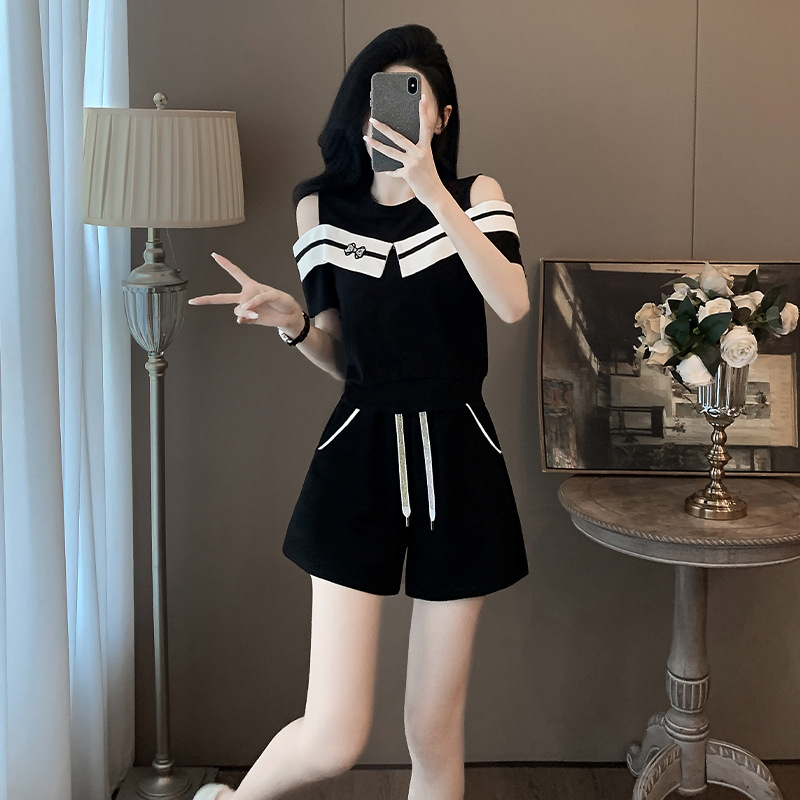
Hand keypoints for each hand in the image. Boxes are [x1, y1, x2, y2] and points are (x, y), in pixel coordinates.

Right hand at [187, 252, 304, 333]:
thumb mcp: (274, 294)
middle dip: (207, 299)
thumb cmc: (284, 302)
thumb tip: (245, 309)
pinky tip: (254, 316)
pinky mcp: (250, 319)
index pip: (235, 272)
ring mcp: (247, 309)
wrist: (290, 316)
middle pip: (223, 297)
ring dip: (245, 310)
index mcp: (251, 286)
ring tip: (256, 312)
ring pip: (237, 309)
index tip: (214, 255)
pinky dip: (247, 317)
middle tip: (193, 300)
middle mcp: (246, 297)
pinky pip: (242, 318)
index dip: (225, 264)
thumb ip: (258, 299)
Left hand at [364, 93, 446, 206]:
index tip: (421, 97)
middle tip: (373, 119)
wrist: (435, 193)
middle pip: (398, 137)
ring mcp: (413, 163)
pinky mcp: (408, 174)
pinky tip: (384, 170)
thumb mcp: (425, 158)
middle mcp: (420, 153)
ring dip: (377, 145)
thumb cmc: (428, 174)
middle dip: (384, 127)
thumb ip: (414, 149)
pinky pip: (394, 170)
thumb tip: (395, 141)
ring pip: (391, 152)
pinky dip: (390, 171)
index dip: (424, 111)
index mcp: (426, 146)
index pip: (425, 125)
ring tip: (367, 138)